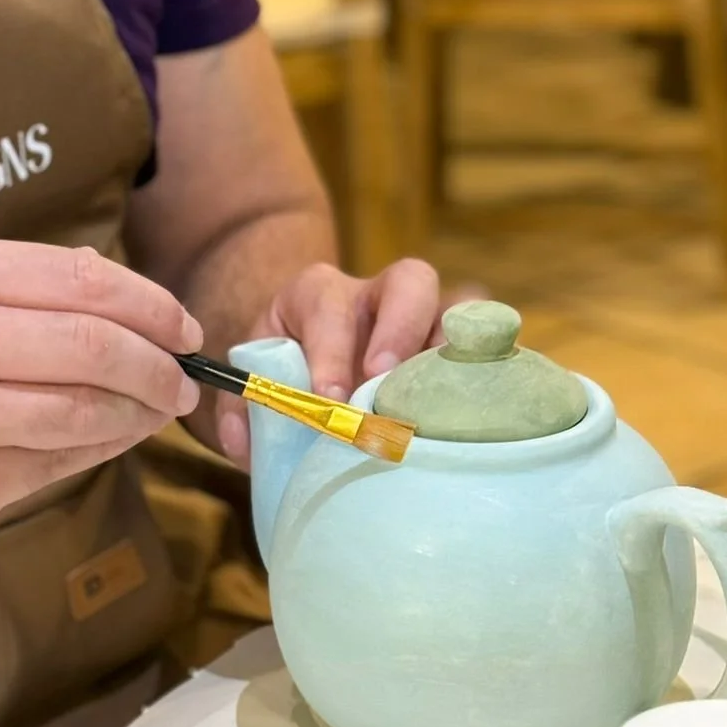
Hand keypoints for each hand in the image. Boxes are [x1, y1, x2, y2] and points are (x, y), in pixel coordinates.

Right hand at [0, 241, 201, 574]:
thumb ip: (20, 299)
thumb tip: (133, 303)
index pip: (81, 278)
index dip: (150, 304)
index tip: (182, 328)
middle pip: (96, 342)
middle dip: (159, 365)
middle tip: (184, 382)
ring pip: (87, 406)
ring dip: (141, 412)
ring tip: (158, 413)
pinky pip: (61, 459)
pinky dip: (106, 448)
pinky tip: (119, 440)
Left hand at [217, 259, 464, 464]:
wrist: (309, 364)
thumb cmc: (284, 374)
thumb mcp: (252, 381)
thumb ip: (241, 410)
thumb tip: (245, 445)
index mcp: (318, 295)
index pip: (329, 305)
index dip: (330, 348)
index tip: (328, 397)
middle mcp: (378, 296)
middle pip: (412, 281)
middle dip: (402, 330)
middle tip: (386, 381)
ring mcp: (426, 320)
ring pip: (460, 313)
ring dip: (449, 361)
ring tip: (435, 410)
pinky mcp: (454, 350)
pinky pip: (485, 350)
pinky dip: (483, 377)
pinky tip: (470, 417)